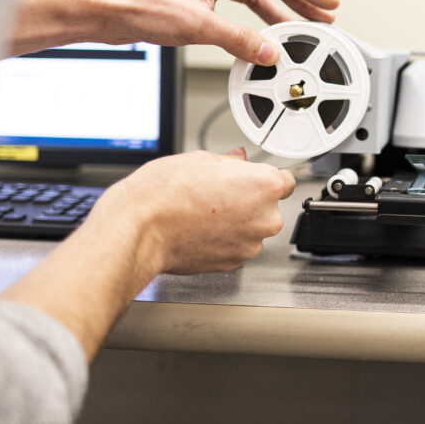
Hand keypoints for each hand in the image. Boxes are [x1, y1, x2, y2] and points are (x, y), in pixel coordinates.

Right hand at [0, 149, 295, 360]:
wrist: (139, 231)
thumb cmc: (164, 194)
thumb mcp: (200, 160)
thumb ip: (229, 162)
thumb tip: (238, 161)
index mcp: (264, 186)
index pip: (285, 180)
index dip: (265, 178)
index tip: (254, 179)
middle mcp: (264, 218)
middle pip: (269, 206)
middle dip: (249, 200)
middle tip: (219, 193)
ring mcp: (250, 244)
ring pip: (252, 228)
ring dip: (237, 221)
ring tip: (204, 212)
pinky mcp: (233, 263)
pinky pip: (237, 246)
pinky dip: (225, 240)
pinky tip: (201, 229)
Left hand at [9, 0, 338, 63]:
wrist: (103, 8)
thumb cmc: (137, 2)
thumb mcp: (197, 25)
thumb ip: (238, 40)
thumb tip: (268, 51)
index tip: (329, 3)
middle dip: (299, 1)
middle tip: (323, 15)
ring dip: (277, 12)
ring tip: (298, 27)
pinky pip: (237, 7)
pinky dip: (253, 20)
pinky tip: (258, 34)